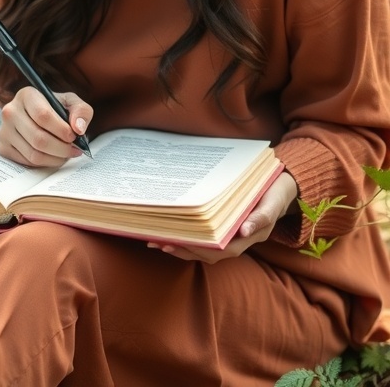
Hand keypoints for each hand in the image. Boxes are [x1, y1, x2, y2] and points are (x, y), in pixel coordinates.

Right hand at [0, 86, 92, 167]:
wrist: (39, 117)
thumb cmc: (57, 109)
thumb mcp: (72, 103)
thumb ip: (81, 111)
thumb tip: (78, 128)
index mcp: (26, 95)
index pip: (43, 116)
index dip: (61, 130)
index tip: (74, 136)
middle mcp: (10, 111)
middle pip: (38, 138)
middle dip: (61, 148)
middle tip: (75, 150)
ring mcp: (4, 130)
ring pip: (33, 153)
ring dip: (55, 158)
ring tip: (67, 154)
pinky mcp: (3, 147)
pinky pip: (27, 162)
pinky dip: (45, 163)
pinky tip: (54, 156)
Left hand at [147, 171, 297, 262]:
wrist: (281, 188)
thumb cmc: (275, 193)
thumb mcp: (272, 202)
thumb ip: (260, 217)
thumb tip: (243, 231)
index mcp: (249, 236)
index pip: (221, 249)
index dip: (199, 249)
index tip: (177, 243)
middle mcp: (238, 240)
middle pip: (208, 252)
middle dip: (183, 249)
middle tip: (159, 242)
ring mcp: (231, 236)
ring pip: (204, 248)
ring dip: (182, 245)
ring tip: (158, 240)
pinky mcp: (225, 228)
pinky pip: (205, 238)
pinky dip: (189, 236)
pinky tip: (172, 230)